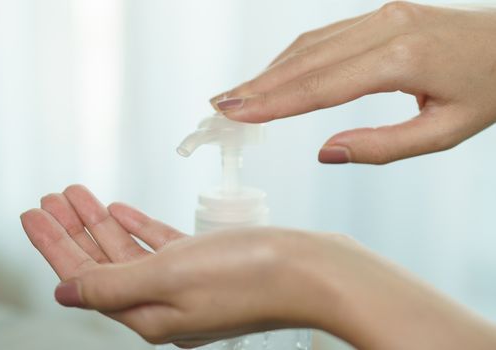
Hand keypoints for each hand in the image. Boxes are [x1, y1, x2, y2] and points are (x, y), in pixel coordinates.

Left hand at [21, 185, 495, 348]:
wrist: (314, 270)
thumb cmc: (250, 274)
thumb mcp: (169, 277)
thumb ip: (113, 283)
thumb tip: (66, 292)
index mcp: (148, 314)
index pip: (85, 277)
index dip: (54, 245)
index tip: (31, 213)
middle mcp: (163, 304)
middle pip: (103, 262)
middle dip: (73, 229)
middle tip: (49, 197)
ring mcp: (186, 284)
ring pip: (129, 250)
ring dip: (102, 222)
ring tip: (78, 195)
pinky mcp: (207, 265)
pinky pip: (159, 246)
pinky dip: (138, 227)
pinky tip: (121, 210)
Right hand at [211, 2, 495, 163]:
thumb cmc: (487, 89)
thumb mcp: (443, 132)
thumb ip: (382, 146)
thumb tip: (326, 152)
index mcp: (401, 59)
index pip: (319, 85)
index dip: (273, 103)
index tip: (236, 114)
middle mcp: (384, 27)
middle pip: (304, 60)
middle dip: (257, 85)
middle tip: (220, 105)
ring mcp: (380, 14)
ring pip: (308, 44)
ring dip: (268, 70)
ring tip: (237, 94)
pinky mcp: (379, 13)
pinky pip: (324, 36)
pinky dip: (291, 57)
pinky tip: (273, 75)